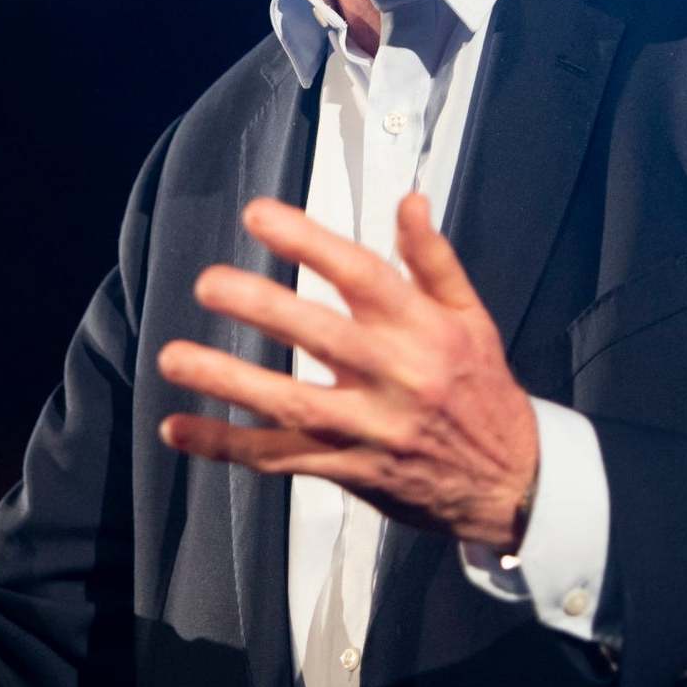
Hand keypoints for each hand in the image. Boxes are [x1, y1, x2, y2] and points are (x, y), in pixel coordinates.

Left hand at [156, 193, 538, 547]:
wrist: (512, 486)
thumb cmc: (485, 391)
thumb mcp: (472, 317)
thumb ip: (433, 258)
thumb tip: (408, 200)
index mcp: (421, 329)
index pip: (361, 274)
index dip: (308, 242)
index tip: (257, 215)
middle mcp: (393, 376)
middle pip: (319, 336)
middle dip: (261, 308)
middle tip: (208, 283)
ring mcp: (367, 429)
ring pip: (290, 404)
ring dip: (228, 382)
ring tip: (173, 358)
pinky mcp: (349, 471)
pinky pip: (279, 460)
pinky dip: (227, 446)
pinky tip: (179, 429)